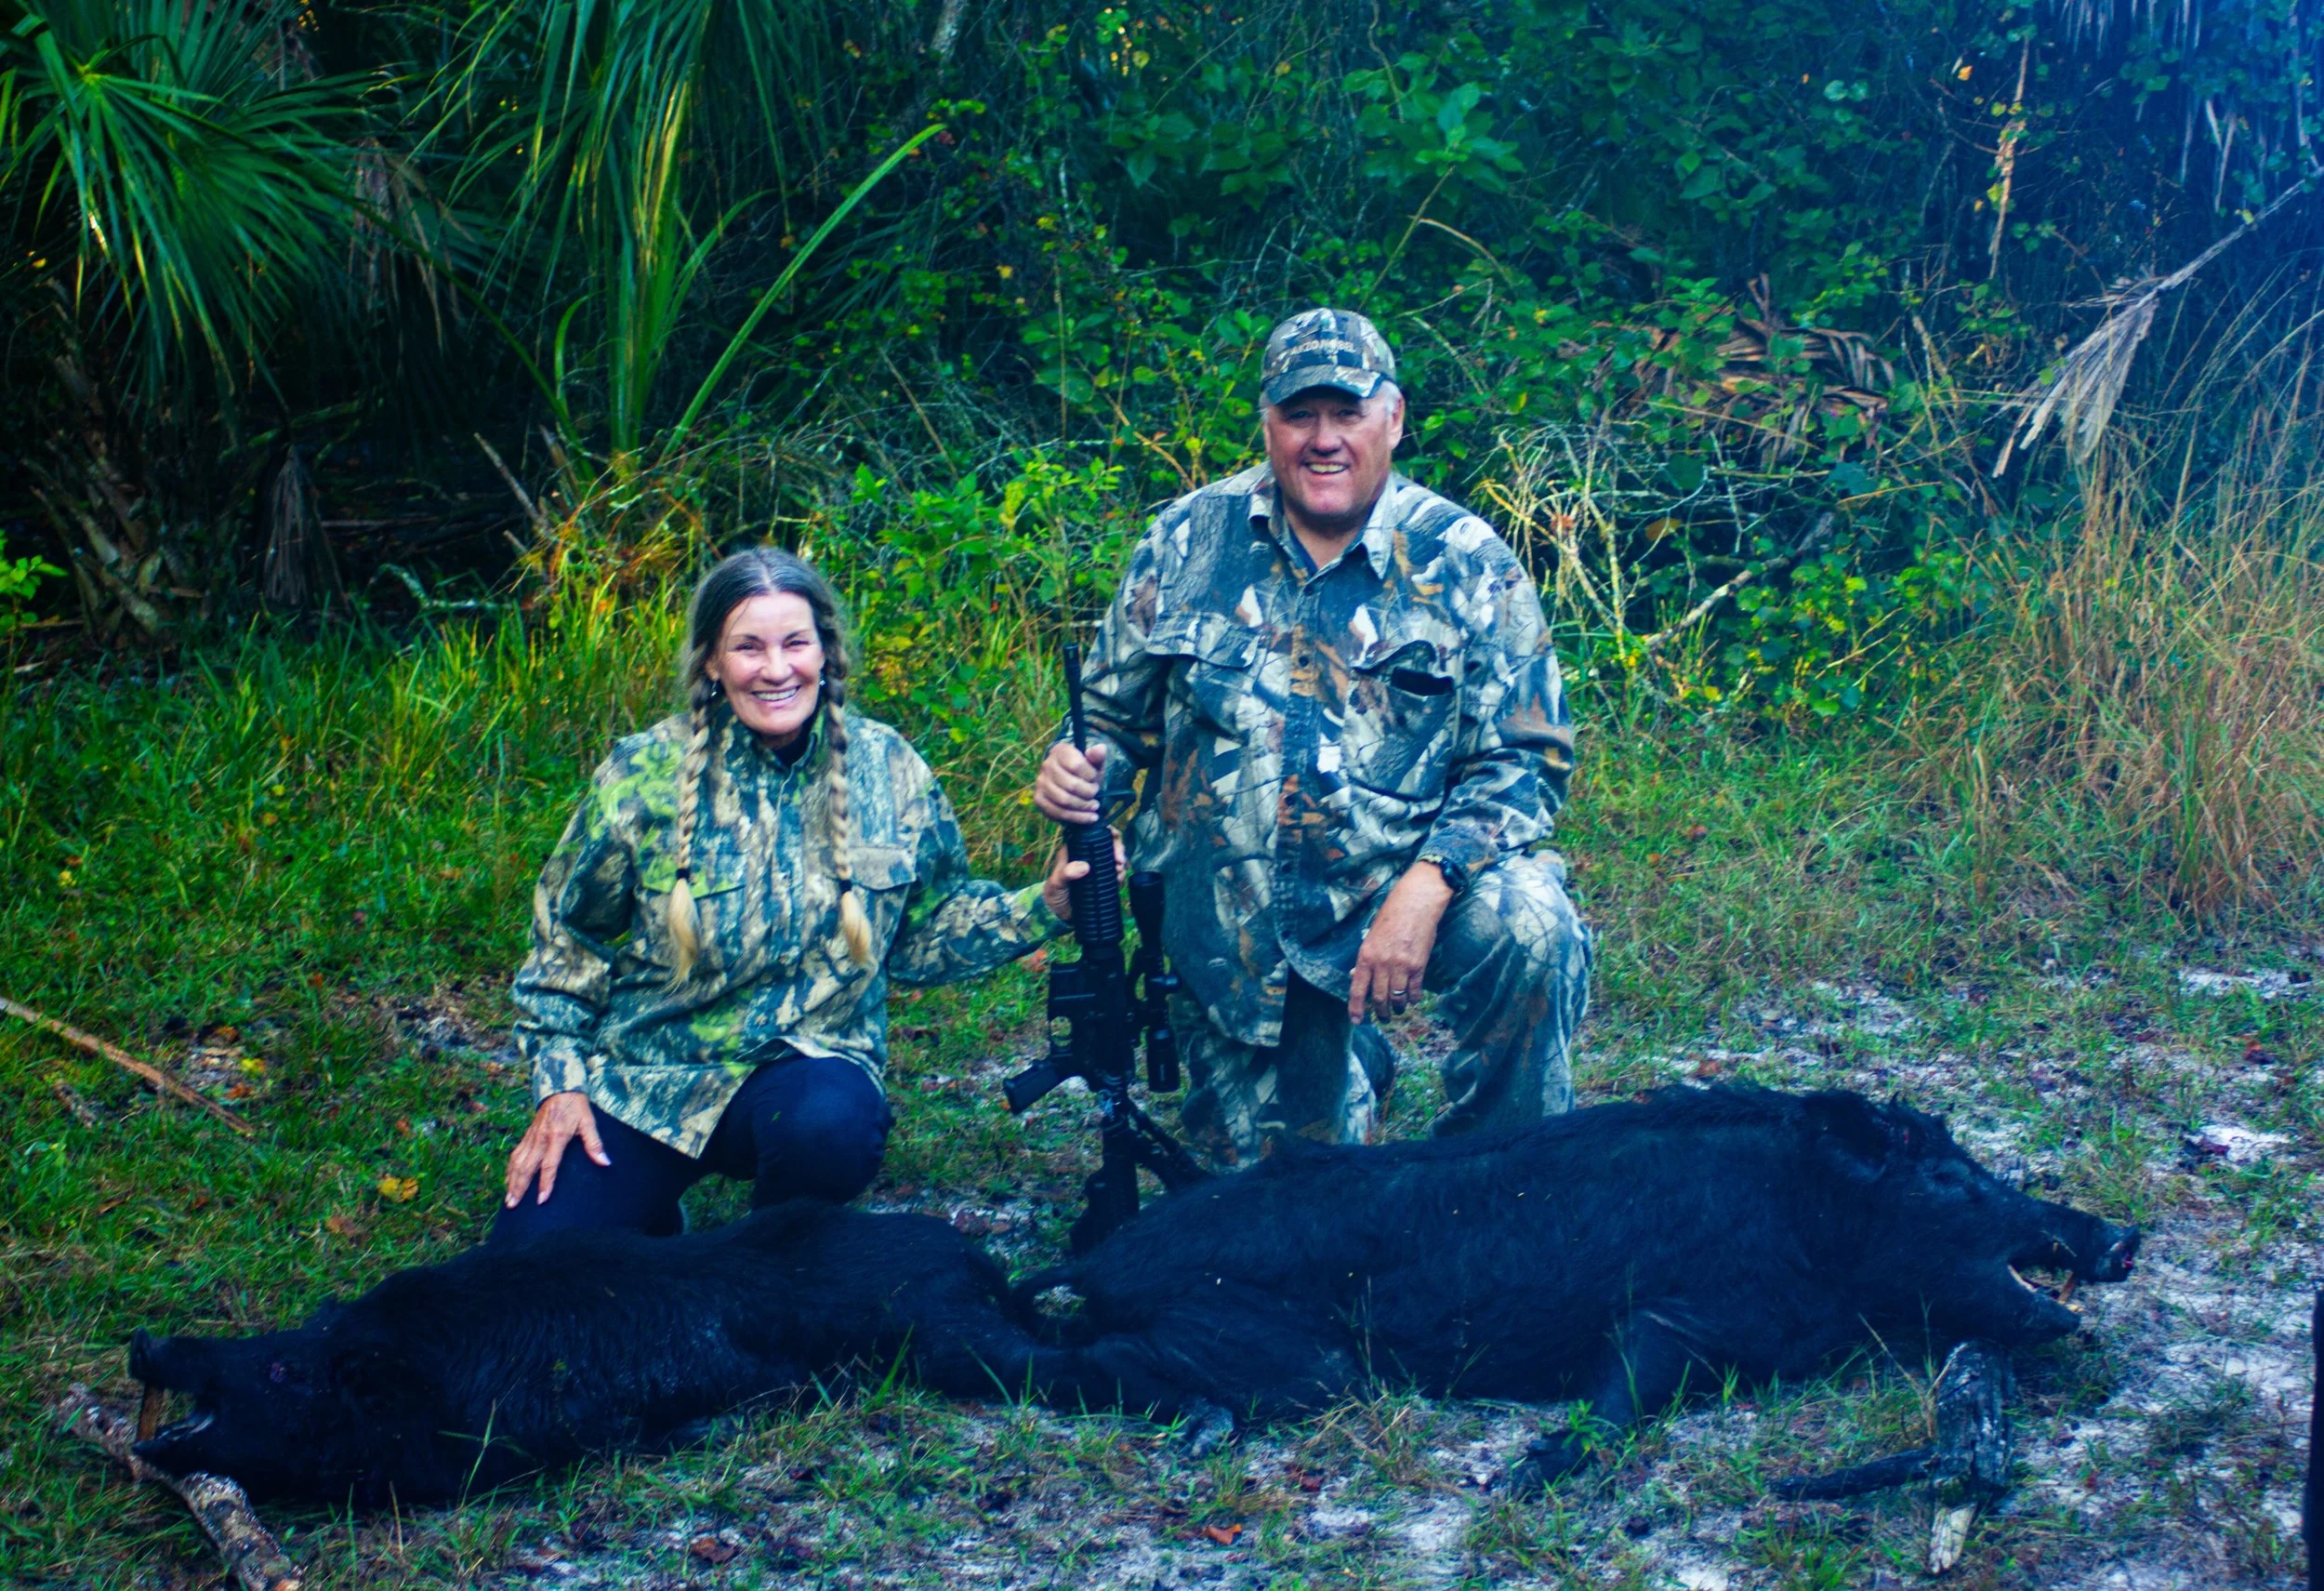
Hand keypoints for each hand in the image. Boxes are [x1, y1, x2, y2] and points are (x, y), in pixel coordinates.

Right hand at [503, 1090, 609, 1206]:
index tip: (541, 1200)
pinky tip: (507, 1180)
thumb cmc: (576, 1107)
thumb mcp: (589, 1122)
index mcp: (557, 1137)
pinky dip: (510, 1169)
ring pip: (517, 1162)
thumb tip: (605, 1162)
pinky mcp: (527, 1136)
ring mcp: (531, 1137)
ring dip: (511, 1181)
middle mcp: (540, 1139)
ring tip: (508, 1199)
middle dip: (519, 1188)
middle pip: (527, 1167)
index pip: (549, 1165)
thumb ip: (594, 1143)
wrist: (559, 1088)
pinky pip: (515, 1155)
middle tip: (513, 1205)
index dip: (546, 1183)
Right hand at [1033, 739, 1106, 825]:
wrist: (1072, 782)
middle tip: (1096, 795)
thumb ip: (1098, 756)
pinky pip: (1057, 812)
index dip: (1090, 776)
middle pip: (1071, 785)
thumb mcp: (1094, 763)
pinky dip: (1076, 818)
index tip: (1095, 779)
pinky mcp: (1039, 799)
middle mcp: (1047, 765)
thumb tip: (1100, 749)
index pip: (1076, 765)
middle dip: (1088, 793)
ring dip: (1083, 807)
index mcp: (1060, 751)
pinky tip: (1089, 818)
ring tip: (1095, 807)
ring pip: (1064, 800)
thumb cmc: (1086, 772)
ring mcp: (1041, 783)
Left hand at [1040, 829, 1128, 921]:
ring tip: (1119, 871)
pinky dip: (1121, 874)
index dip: (1106, 832)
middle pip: (1107, 843)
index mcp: (1074, 849)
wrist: (1059, 915)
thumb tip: (1085, 866)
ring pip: (1113, 857)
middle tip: (1119, 860)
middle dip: (1118, 848)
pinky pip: (1116, 872)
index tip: (1114, 837)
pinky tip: (1119, 879)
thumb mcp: (1056, 884)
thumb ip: (1066, 873)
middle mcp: (1087, 855)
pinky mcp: (1103, 879)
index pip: (1091, 833)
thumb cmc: (1054, 894)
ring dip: (1121, 862)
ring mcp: (1096, 867)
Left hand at [1347, 862, 1456, 1023]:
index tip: (1357, 1021)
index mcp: (1366, 956)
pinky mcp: (1418, 966)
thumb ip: (1364, 959)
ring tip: (1398, 1011)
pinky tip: (1412, 1000)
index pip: (1357, 989)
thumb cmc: (1391, 917)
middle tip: (1384, 1018)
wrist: (1416, 904)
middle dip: (1381, 1013)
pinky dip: (1413, 998)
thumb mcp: (1371, 936)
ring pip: (1397, 998)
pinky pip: (1414, 990)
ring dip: (1398, 1008)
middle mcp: (1381, 964)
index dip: (1356, 1008)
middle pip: (1378, 998)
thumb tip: (1353, 975)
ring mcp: (1400, 966)